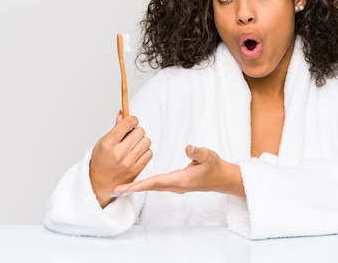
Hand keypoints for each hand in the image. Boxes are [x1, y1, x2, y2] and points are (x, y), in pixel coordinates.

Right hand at [89, 111, 151, 207]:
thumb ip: (115, 129)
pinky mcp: (136, 170)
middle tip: (131, 136)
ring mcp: (128, 162)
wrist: (100, 184)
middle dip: (136, 131)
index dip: (132, 119)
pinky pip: (149, 153)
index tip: (132, 121)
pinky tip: (136, 154)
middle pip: (139, 131)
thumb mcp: (102, 143)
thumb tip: (122, 113)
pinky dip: (145, 151)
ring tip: (133, 145)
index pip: (126, 123)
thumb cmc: (101, 162)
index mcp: (108, 143)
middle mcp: (118, 153)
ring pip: (146, 141)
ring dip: (142, 141)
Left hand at [113, 145, 244, 197]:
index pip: (156, 182)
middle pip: (150, 187)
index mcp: (181, 180)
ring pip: (153, 187)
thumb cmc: (215, 167)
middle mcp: (176, 185)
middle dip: (133, 188)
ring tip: (121, 187)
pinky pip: (157, 185)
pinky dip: (146, 183)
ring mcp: (175, 186)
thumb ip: (198, 152)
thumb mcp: (209, 156)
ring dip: (137, 187)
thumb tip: (188, 148)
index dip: (140, 184)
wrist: (222, 179)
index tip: (126, 187)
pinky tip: (138, 182)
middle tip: (115, 189)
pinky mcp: (176, 184)